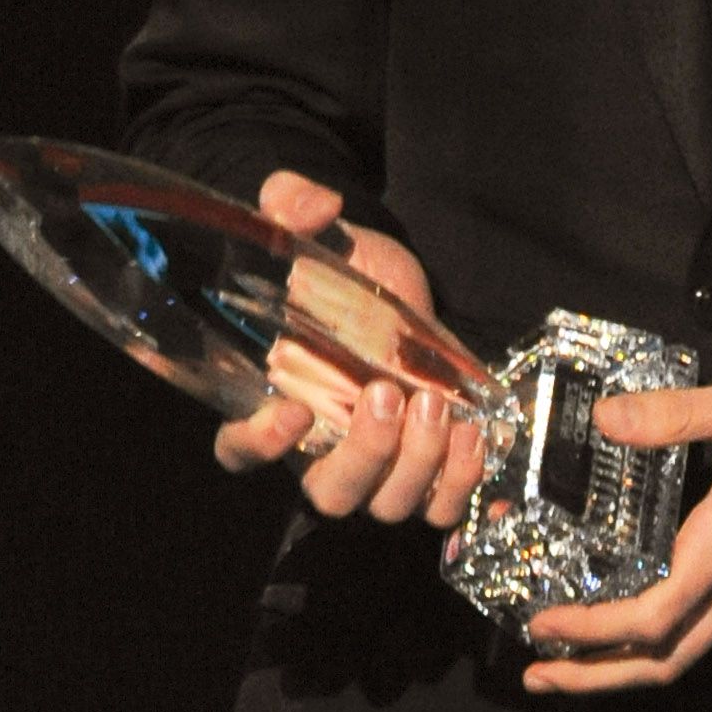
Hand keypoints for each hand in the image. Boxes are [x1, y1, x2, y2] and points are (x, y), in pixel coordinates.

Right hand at [212, 171, 484, 528]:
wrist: (401, 286)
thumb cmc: (344, 267)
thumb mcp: (319, 231)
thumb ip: (294, 206)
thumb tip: (306, 206)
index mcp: (272, 399)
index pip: (239, 448)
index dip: (258, 444)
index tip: (291, 410)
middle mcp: (321, 447)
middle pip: (328, 493)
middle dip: (363, 455)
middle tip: (387, 393)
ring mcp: (378, 464)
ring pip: (387, 504)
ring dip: (417, 464)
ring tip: (436, 404)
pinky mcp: (429, 467)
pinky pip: (441, 505)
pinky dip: (460, 481)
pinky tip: (472, 432)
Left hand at [521, 371, 711, 692]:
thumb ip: (675, 414)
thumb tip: (607, 417)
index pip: (653, 616)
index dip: (592, 632)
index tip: (544, 623)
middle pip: (662, 661)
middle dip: (594, 677)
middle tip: (538, 673)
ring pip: (685, 653)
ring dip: (623, 666)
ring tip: (570, 660)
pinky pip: (707, 633)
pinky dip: (659, 641)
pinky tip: (631, 620)